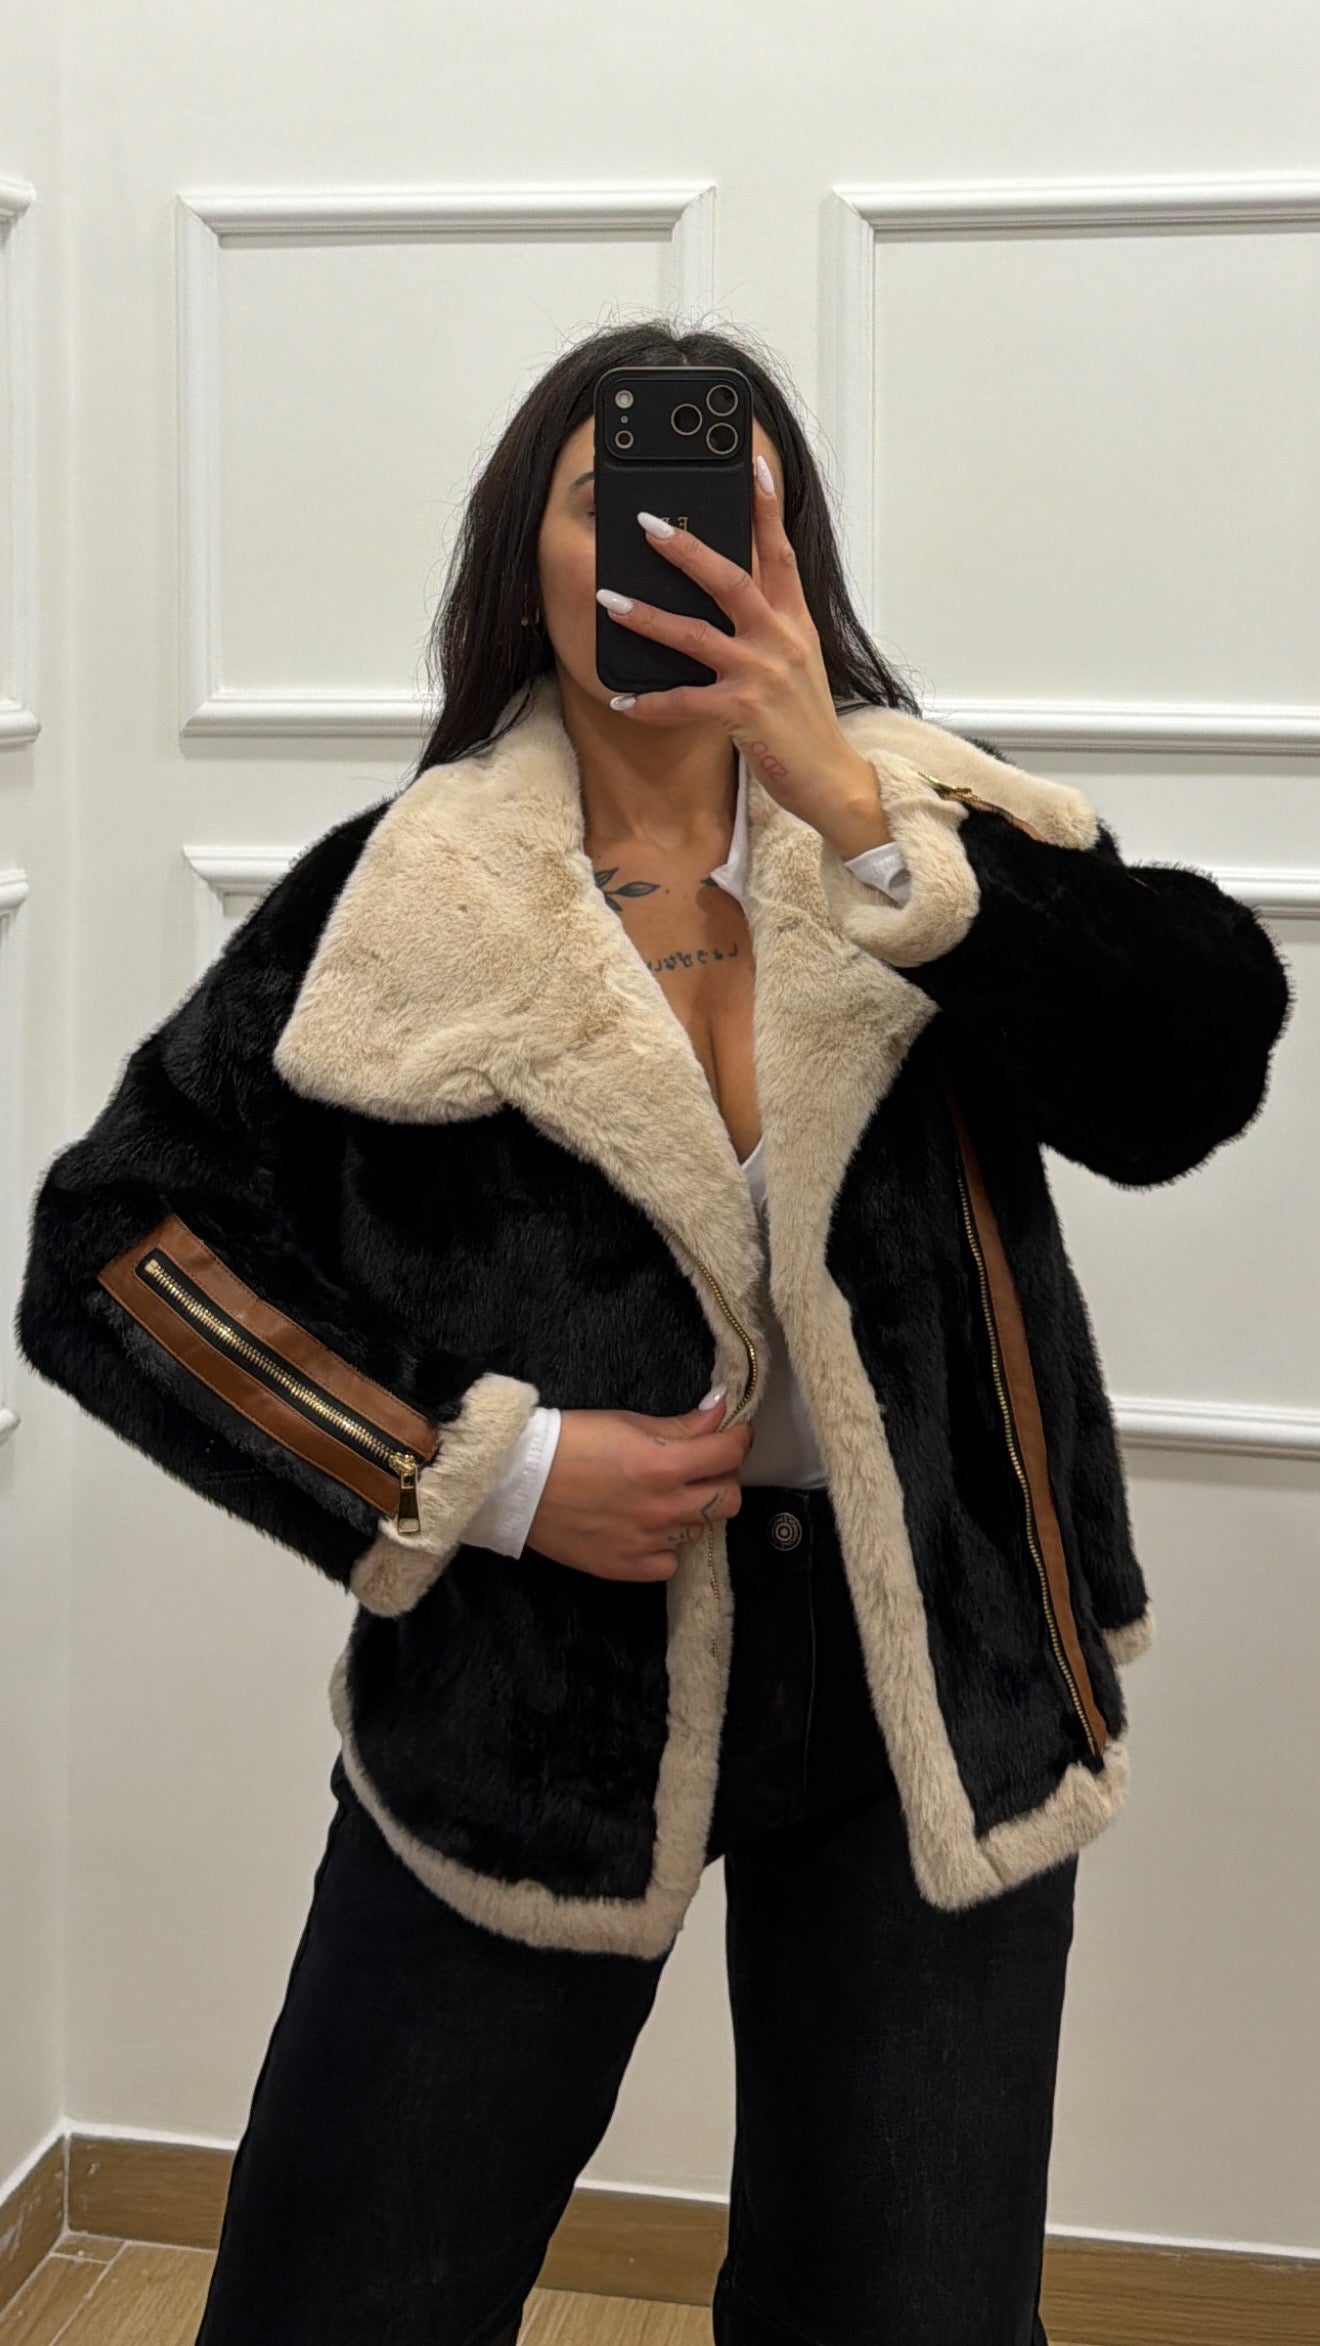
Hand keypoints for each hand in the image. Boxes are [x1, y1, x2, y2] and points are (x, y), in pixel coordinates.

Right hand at [526, 1391, 752, 1580]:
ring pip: (699, 1531)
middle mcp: (662, 1509)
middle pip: (729, 1501)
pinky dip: (665, 1548)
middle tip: (702, 1469)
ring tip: (664, 1497)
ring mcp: (645, 1543)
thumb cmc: (569, 1441)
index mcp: (664, 1465)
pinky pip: (669, 1564)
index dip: (738, 1440)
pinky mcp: (625, 1568)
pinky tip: (647, 1530)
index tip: (733, 1435)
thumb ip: (681, 1424)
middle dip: (722, 1480)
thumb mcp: (627, 1422)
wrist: (516, 1481)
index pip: (730, 1455)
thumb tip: (723, 1410)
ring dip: (691, 1512)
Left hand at [596, 455, 892, 855]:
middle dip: (686, 549)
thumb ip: (769, 626)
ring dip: (648, 617)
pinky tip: (622, 700)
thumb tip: (733, 595)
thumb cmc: (805, 722)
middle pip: (731, 579)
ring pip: (696, 635)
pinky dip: (651, 703)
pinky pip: (685, 702)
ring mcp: (762, 674)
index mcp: (794, 621)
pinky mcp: (743, 713)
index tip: (753, 466)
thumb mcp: (797, 662)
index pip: (780, 552)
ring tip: (609, 602)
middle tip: (647, 525)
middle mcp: (780, 639)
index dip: (766, 508)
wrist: (832, 779)